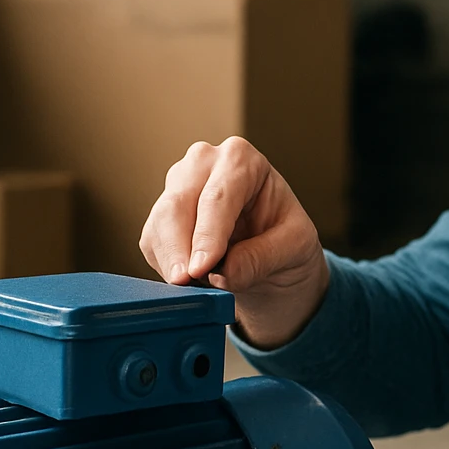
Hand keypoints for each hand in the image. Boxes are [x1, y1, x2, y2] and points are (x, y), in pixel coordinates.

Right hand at [139, 137, 328, 348]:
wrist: (272, 250)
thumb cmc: (285, 236)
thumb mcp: (295, 246)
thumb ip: (263, 257)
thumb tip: (225, 273)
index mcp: (242, 159)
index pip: (218, 196)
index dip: (207, 234)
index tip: (201, 269)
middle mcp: (203, 162)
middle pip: (178, 204)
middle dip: (179, 248)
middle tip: (186, 283)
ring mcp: (178, 185)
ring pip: (159, 224)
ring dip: (172, 261)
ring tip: (195, 289)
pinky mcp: (161, 214)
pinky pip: (152, 243)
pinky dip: (167, 267)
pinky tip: (191, 280)